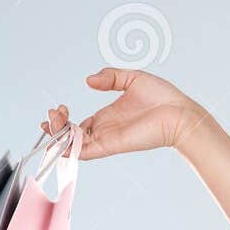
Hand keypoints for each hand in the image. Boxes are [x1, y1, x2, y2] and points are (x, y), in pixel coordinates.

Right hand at [41, 67, 205, 161]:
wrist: (179, 112)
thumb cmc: (164, 98)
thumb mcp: (133, 78)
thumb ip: (110, 77)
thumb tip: (89, 80)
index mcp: (108, 117)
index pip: (78, 124)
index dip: (63, 119)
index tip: (59, 107)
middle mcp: (105, 130)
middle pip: (71, 136)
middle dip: (55, 126)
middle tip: (54, 113)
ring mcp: (106, 139)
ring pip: (73, 145)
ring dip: (57, 136)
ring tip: (49, 121)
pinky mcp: (111, 145)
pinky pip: (84, 152)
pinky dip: (68, 149)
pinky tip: (58, 139)